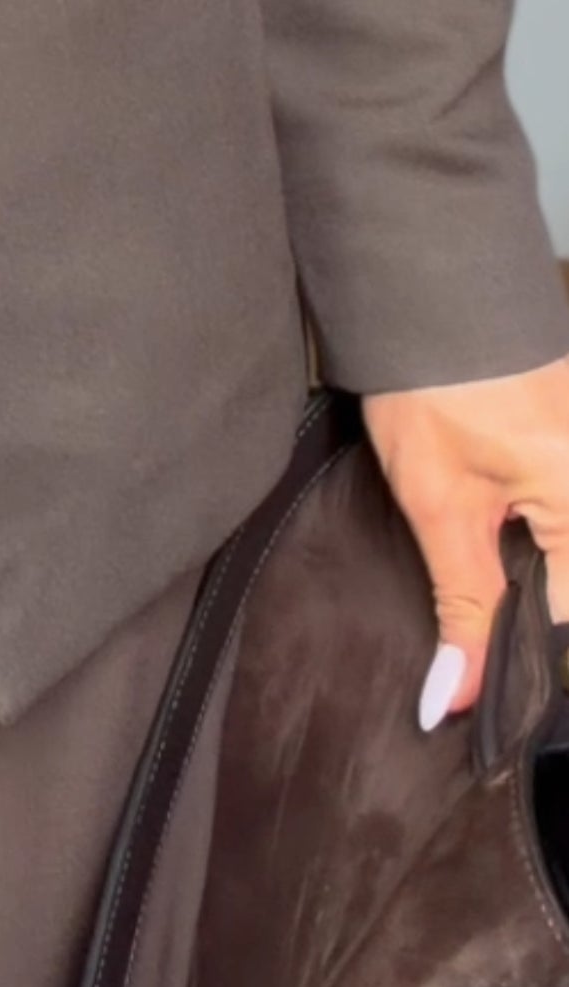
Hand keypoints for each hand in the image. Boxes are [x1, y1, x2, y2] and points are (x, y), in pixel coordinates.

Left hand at [360, 357, 568, 729]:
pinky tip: (518, 543)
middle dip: (537, 613)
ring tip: (496, 575)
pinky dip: (551, 541)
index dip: (526, 657)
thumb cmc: (433, 387)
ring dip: (545, 578)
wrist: (433, 289)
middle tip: (486, 624)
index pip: (568, 619)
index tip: (489, 696)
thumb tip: (455, 697)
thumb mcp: (440, 506)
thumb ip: (463, 605)